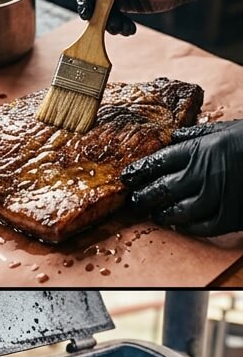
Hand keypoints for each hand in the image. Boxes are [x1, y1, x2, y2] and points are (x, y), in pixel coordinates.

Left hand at [121, 120, 242, 236]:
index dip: (139, 171)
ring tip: (155, 214)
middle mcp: (204, 173)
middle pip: (161, 189)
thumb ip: (199, 133)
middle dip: (143, 196)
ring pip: (177, 211)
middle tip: (134, 200)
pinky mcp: (230, 216)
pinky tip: (179, 224)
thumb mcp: (226, 129)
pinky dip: (186, 227)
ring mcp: (217, 196)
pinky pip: (200, 226)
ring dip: (161, 214)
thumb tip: (175, 135)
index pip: (157, 162)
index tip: (127, 177)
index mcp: (200, 149)